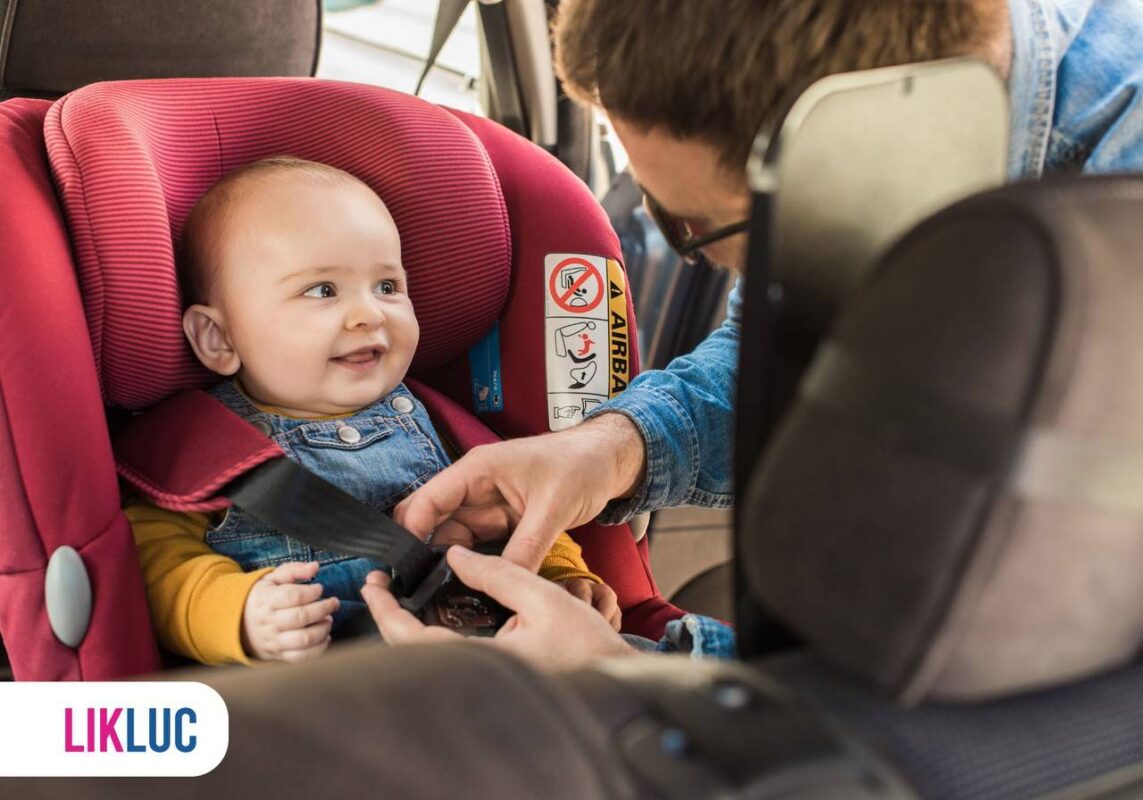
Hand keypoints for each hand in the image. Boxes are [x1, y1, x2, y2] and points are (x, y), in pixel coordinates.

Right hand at [241, 561, 339, 662]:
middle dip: (323, 609)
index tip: (319, 588)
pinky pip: (302, 657)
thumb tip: (315, 567)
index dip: (311, 592)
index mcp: (266, 600)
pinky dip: (319, 648)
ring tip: (328, 619)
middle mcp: (269, 622)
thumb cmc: (263, 598)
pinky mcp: (279, 655)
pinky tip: (325, 636)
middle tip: (333, 603)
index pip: (292, 596)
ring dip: (323, 629)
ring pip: (304, 639)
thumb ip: (294, 570)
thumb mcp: (272, 579)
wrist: (239, 624)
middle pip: (301, 617)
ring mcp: (274, 641)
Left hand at [361, 547, 637, 670]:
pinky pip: (450, 654)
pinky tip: (436, 608)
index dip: (387, 611)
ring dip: (410, 623)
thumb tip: (456, 555)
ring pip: (430, 652)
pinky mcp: (493, 674)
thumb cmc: (587, 643)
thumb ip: (497, 573)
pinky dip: (434, 630)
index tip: (373, 584)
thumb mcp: (544, 597)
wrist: (616, 675)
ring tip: (402, 590)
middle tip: (380, 584)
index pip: (414, 639)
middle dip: (391, 616)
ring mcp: (483, 677)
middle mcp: (477, 674)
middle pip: (413, 650)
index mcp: (483, 660)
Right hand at [395, 413, 646, 569]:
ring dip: (448, 563)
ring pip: (452, 538)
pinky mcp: (501, 520)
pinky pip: (477, 545)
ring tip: (444, 595)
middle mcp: (475, 487)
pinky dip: (472, 564)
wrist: (608, 460)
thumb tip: (503, 583)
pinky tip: (471, 586)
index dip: (411, 533)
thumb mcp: (553, 508)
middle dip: (423, 553)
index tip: (406, 570)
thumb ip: (526, 547)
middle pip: (432, 522)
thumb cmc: (581, 466)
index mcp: (478, 470)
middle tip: (422, 590)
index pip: (428, 501)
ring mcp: (487, 505)